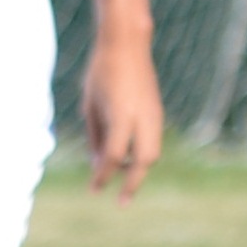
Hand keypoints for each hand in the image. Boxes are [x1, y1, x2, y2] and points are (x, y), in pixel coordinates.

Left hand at [81, 35, 162, 198]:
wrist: (126, 44)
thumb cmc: (100, 74)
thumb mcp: (90, 106)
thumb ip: (96, 136)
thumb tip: (100, 164)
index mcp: (122, 115)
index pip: (115, 157)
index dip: (103, 176)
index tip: (93, 190)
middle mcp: (143, 116)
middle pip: (144, 160)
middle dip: (133, 182)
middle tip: (122, 202)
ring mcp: (154, 113)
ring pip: (153, 151)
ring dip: (140, 170)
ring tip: (124, 185)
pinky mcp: (157, 110)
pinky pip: (153, 140)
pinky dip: (143, 155)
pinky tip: (129, 163)